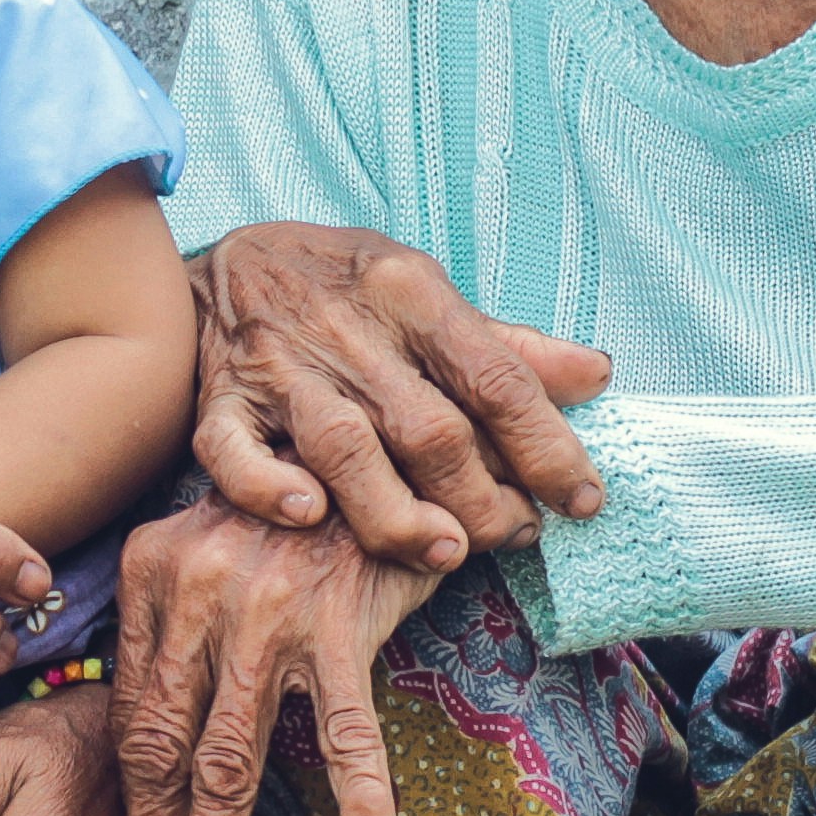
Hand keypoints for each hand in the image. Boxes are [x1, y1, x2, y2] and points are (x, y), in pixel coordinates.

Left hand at [108, 504, 449, 815]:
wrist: (376, 436)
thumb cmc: (294, 513)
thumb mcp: (207, 549)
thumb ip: (174, 630)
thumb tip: (154, 740)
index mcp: (151, 577)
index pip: (130, 719)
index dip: (129, 806)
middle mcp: (196, 593)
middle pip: (166, 754)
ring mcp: (266, 611)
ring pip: (232, 760)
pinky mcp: (338, 619)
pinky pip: (349, 728)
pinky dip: (363, 797)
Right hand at [192, 224, 612, 571]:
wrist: (225, 262)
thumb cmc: (343, 285)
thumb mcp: (426, 292)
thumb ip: (506, 345)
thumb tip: (596, 376)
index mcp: (410, 293)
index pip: (496, 379)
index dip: (548, 447)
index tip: (582, 499)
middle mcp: (348, 329)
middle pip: (429, 429)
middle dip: (482, 498)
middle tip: (513, 533)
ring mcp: (278, 366)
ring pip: (344, 449)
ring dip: (399, 512)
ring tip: (444, 552)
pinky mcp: (220, 398)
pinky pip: (233, 450)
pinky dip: (267, 485)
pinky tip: (307, 514)